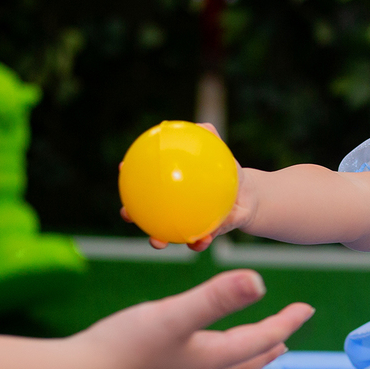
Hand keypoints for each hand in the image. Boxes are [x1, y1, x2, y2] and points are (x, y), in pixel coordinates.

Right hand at [74, 269, 313, 368]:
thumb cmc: (125, 347)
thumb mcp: (175, 315)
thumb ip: (216, 297)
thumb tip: (260, 280)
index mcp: (211, 358)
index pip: (261, 339)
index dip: (286, 322)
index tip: (308, 308)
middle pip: (247, 362)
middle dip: (270, 347)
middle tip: (288, 339)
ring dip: (243, 357)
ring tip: (252, 350)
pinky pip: (197, 367)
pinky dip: (211, 356)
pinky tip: (194, 349)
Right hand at [118, 122, 254, 251]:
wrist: (247, 195)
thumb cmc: (228, 170)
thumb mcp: (221, 153)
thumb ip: (210, 137)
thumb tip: (201, 125)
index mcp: (171, 186)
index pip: (144, 181)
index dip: (130, 175)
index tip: (122, 168)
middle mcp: (172, 206)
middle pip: (144, 212)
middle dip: (132, 214)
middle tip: (126, 213)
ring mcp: (185, 223)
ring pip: (166, 234)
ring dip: (158, 239)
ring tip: (157, 242)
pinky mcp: (203, 235)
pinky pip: (198, 241)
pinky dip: (198, 242)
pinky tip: (201, 241)